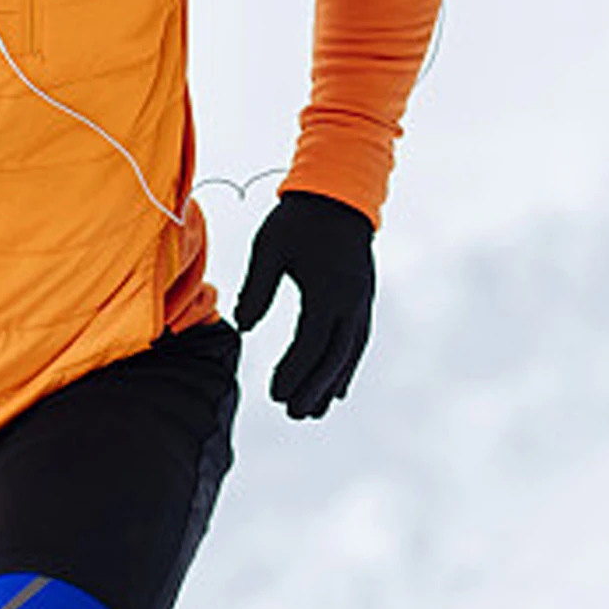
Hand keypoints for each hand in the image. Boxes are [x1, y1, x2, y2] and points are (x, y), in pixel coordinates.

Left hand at [232, 190, 375, 418]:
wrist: (338, 195)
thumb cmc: (297, 221)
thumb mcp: (268, 248)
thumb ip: (256, 287)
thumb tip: (245, 325)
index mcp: (326, 290)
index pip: (311, 343)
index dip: (294, 371)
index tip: (274, 393)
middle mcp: (351, 301)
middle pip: (335, 357)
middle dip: (314, 388)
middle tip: (292, 413)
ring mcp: (361, 301)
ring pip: (350, 353)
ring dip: (332, 383)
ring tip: (313, 411)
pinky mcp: (363, 298)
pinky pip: (358, 341)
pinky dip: (347, 367)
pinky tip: (338, 388)